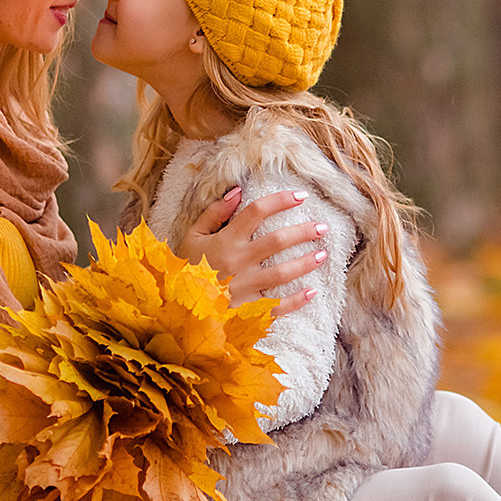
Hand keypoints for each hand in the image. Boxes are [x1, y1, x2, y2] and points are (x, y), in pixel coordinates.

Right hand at [179, 186, 328, 318]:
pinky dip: (296, 300)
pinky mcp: (248, 310)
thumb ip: (214, 213)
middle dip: (303, 232)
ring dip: (305, 263)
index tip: (301, 196)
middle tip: (323, 226)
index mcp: (225, 240)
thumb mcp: (192, 237)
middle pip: (277, 241)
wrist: (177, 309)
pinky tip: (312, 292)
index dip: (280, 200)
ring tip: (323, 254)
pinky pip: (277, 305)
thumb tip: (237, 191)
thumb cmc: (186, 269)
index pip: (256, 212)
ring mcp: (245, 287)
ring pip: (282, 273)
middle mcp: (238, 261)